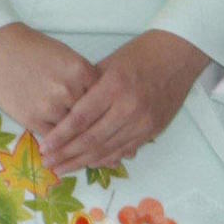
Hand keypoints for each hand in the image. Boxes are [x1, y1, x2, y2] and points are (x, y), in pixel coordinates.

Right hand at [0, 23, 98, 151]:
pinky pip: (53, 137)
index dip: (107, 109)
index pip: (104, 97)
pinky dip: (60, 142)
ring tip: (87, 149)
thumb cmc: (34, 50)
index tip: (111, 119)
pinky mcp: (31, 118)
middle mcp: (69, 90)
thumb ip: (85, 78)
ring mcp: (50, 106)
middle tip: (106, 142)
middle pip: (91, 116)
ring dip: (78, 139)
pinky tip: (64, 146)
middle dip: (96, 127)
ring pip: (73, 130)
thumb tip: (101, 99)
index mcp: (81, 71)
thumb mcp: (67, 57)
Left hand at [36, 29, 209, 172]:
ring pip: (108, 149)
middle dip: (67, 154)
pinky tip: (90, 164)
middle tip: (48, 164)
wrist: (179, 55)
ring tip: (63, 169)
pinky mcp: (153, 130)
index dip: (60, 136)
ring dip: (83, 162)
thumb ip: (89, 90)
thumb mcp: (109, 64)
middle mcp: (129, 108)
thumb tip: (66, 114)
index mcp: (114, 87)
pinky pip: (125, 150)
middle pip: (91, 139)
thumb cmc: (141, 54)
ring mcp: (143, 122)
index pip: (81, 119)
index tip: (44, 147)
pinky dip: (106, 159)